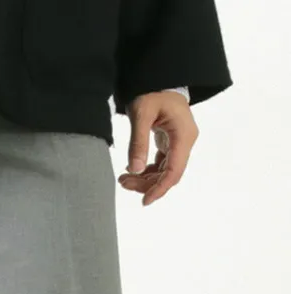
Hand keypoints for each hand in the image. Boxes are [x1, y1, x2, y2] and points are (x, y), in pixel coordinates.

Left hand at [118, 90, 198, 206]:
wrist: (158, 77)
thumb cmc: (151, 91)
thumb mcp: (141, 114)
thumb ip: (137, 142)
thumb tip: (134, 170)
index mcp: (183, 135)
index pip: (174, 171)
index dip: (159, 189)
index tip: (144, 201)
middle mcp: (185, 141)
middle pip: (169, 174)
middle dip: (147, 184)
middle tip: (123, 182)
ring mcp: (179, 142)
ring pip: (164, 171)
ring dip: (145, 179)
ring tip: (123, 178)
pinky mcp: (170, 142)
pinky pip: (161, 164)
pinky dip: (147, 171)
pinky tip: (131, 171)